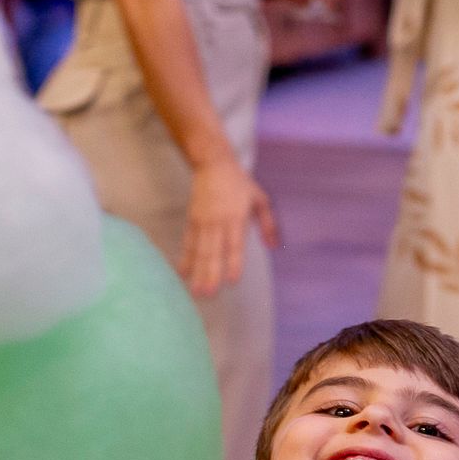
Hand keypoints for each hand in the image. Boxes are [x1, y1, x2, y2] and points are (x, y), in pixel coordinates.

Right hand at [182, 156, 279, 296]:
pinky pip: (188, 243)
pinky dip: (185, 259)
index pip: (235, 245)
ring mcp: (203, 222)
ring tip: (196, 290)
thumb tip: (275, 246)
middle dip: (210, 275)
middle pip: (213, 252)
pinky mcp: (192, 220)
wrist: (213, 164)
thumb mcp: (260, 199)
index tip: (231, 281)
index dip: (233, 263)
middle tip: (209, 295)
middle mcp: (218, 222)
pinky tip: (183, 273)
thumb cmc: (239, 183)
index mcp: (236, 218)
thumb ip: (268, 224)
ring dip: (197, 272)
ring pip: (200, 251)